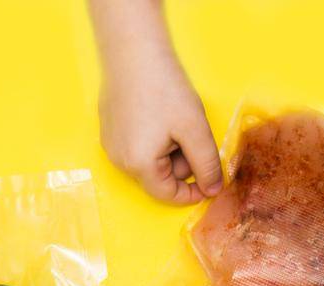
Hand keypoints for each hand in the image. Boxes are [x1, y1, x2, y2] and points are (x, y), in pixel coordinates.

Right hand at [100, 53, 220, 204]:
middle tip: (193, 135)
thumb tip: (213, 189)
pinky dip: (155, 138)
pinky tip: (161, 114)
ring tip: (176, 121)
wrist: (133, 50)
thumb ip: (207, 164)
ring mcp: (111, 144)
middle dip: (182, 164)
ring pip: (150, 161)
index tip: (211, 181)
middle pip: (159, 178)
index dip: (193, 193)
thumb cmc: (163, 88)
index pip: (169, 195)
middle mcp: (119, 159)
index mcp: (139, 165)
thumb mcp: (195, 130)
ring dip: (170, 150)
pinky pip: (138, 145)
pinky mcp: (109, 129)